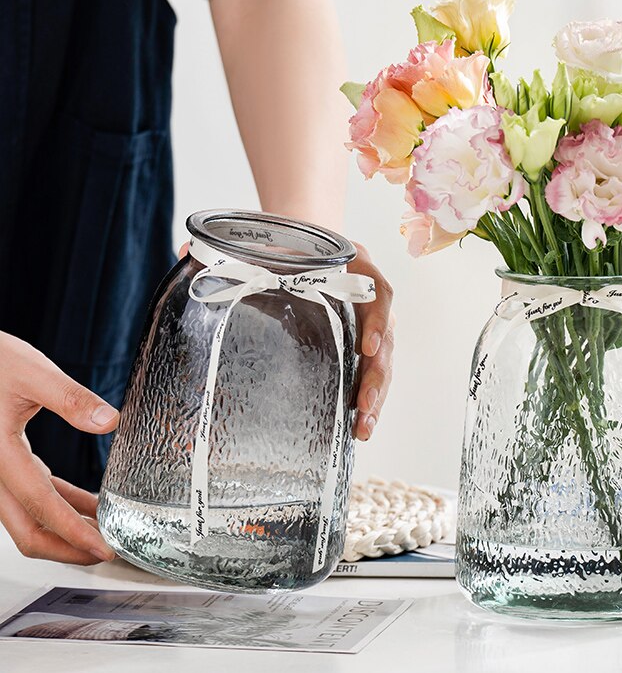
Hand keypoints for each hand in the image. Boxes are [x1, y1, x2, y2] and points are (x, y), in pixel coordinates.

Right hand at [0, 332, 117, 563]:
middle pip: (28, 530)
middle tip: (106, 553)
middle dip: (67, 548)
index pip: (41, 508)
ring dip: (65, 529)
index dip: (73, 533)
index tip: (102, 548)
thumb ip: (71, 398)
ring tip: (105, 531)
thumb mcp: (33, 372)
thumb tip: (109, 421)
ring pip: (29, 516)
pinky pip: (33, 494)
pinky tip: (89, 503)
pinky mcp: (6, 461)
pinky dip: (60, 504)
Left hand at [178, 240, 394, 440]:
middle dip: (377, 375)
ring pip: (382, 361)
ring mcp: (367, 322)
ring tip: (362, 429)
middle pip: (386, 337)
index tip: (366, 347)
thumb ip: (229, 251)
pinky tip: (356, 426)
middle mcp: (367, 296)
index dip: (378, 319)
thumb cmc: (285, 247)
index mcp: (354, 267)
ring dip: (376, 395)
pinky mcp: (359, 343)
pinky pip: (370, 371)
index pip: (378, 291)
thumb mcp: (264, 245)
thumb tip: (184, 253)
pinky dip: (366, 398)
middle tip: (363, 405)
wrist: (301, 243)